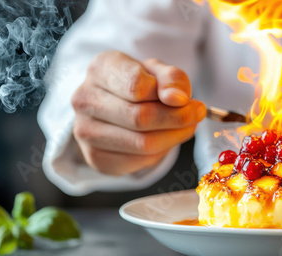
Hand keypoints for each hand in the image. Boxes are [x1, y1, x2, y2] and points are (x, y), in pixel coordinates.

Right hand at [71, 51, 205, 175]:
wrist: (115, 104)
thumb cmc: (139, 83)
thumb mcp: (158, 71)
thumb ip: (172, 78)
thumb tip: (178, 98)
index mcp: (100, 69)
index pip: (135, 86)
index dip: (168, 96)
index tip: (188, 100)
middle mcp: (85, 99)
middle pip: (140, 117)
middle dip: (177, 119)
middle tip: (196, 115)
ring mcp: (85, 131)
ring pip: (142, 143)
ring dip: (173, 137)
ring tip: (185, 127)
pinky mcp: (95, 157)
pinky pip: (138, 161)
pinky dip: (160, 152)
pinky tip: (164, 139)